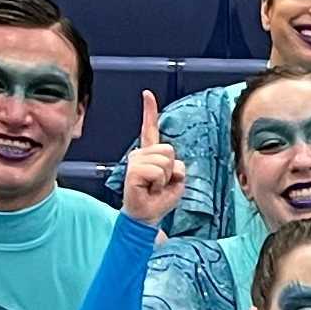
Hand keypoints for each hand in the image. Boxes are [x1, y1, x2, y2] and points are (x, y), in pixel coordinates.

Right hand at [120, 89, 187, 226]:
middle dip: (172, 169)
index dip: (149, 111)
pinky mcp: (133, 171)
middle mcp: (140, 154)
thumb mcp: (176, 180)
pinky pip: (158, 171)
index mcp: (151, 153)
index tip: (147, 94)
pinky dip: (159, 183)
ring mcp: (135, 161)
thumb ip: (177, 166)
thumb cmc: (160, 199)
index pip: (150, 129)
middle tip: (160, 184)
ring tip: (155, 187)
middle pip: (169, 150)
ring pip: (165, 161)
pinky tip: (149, 189)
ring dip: (166, 178)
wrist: (147, 215)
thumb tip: (173, 162)